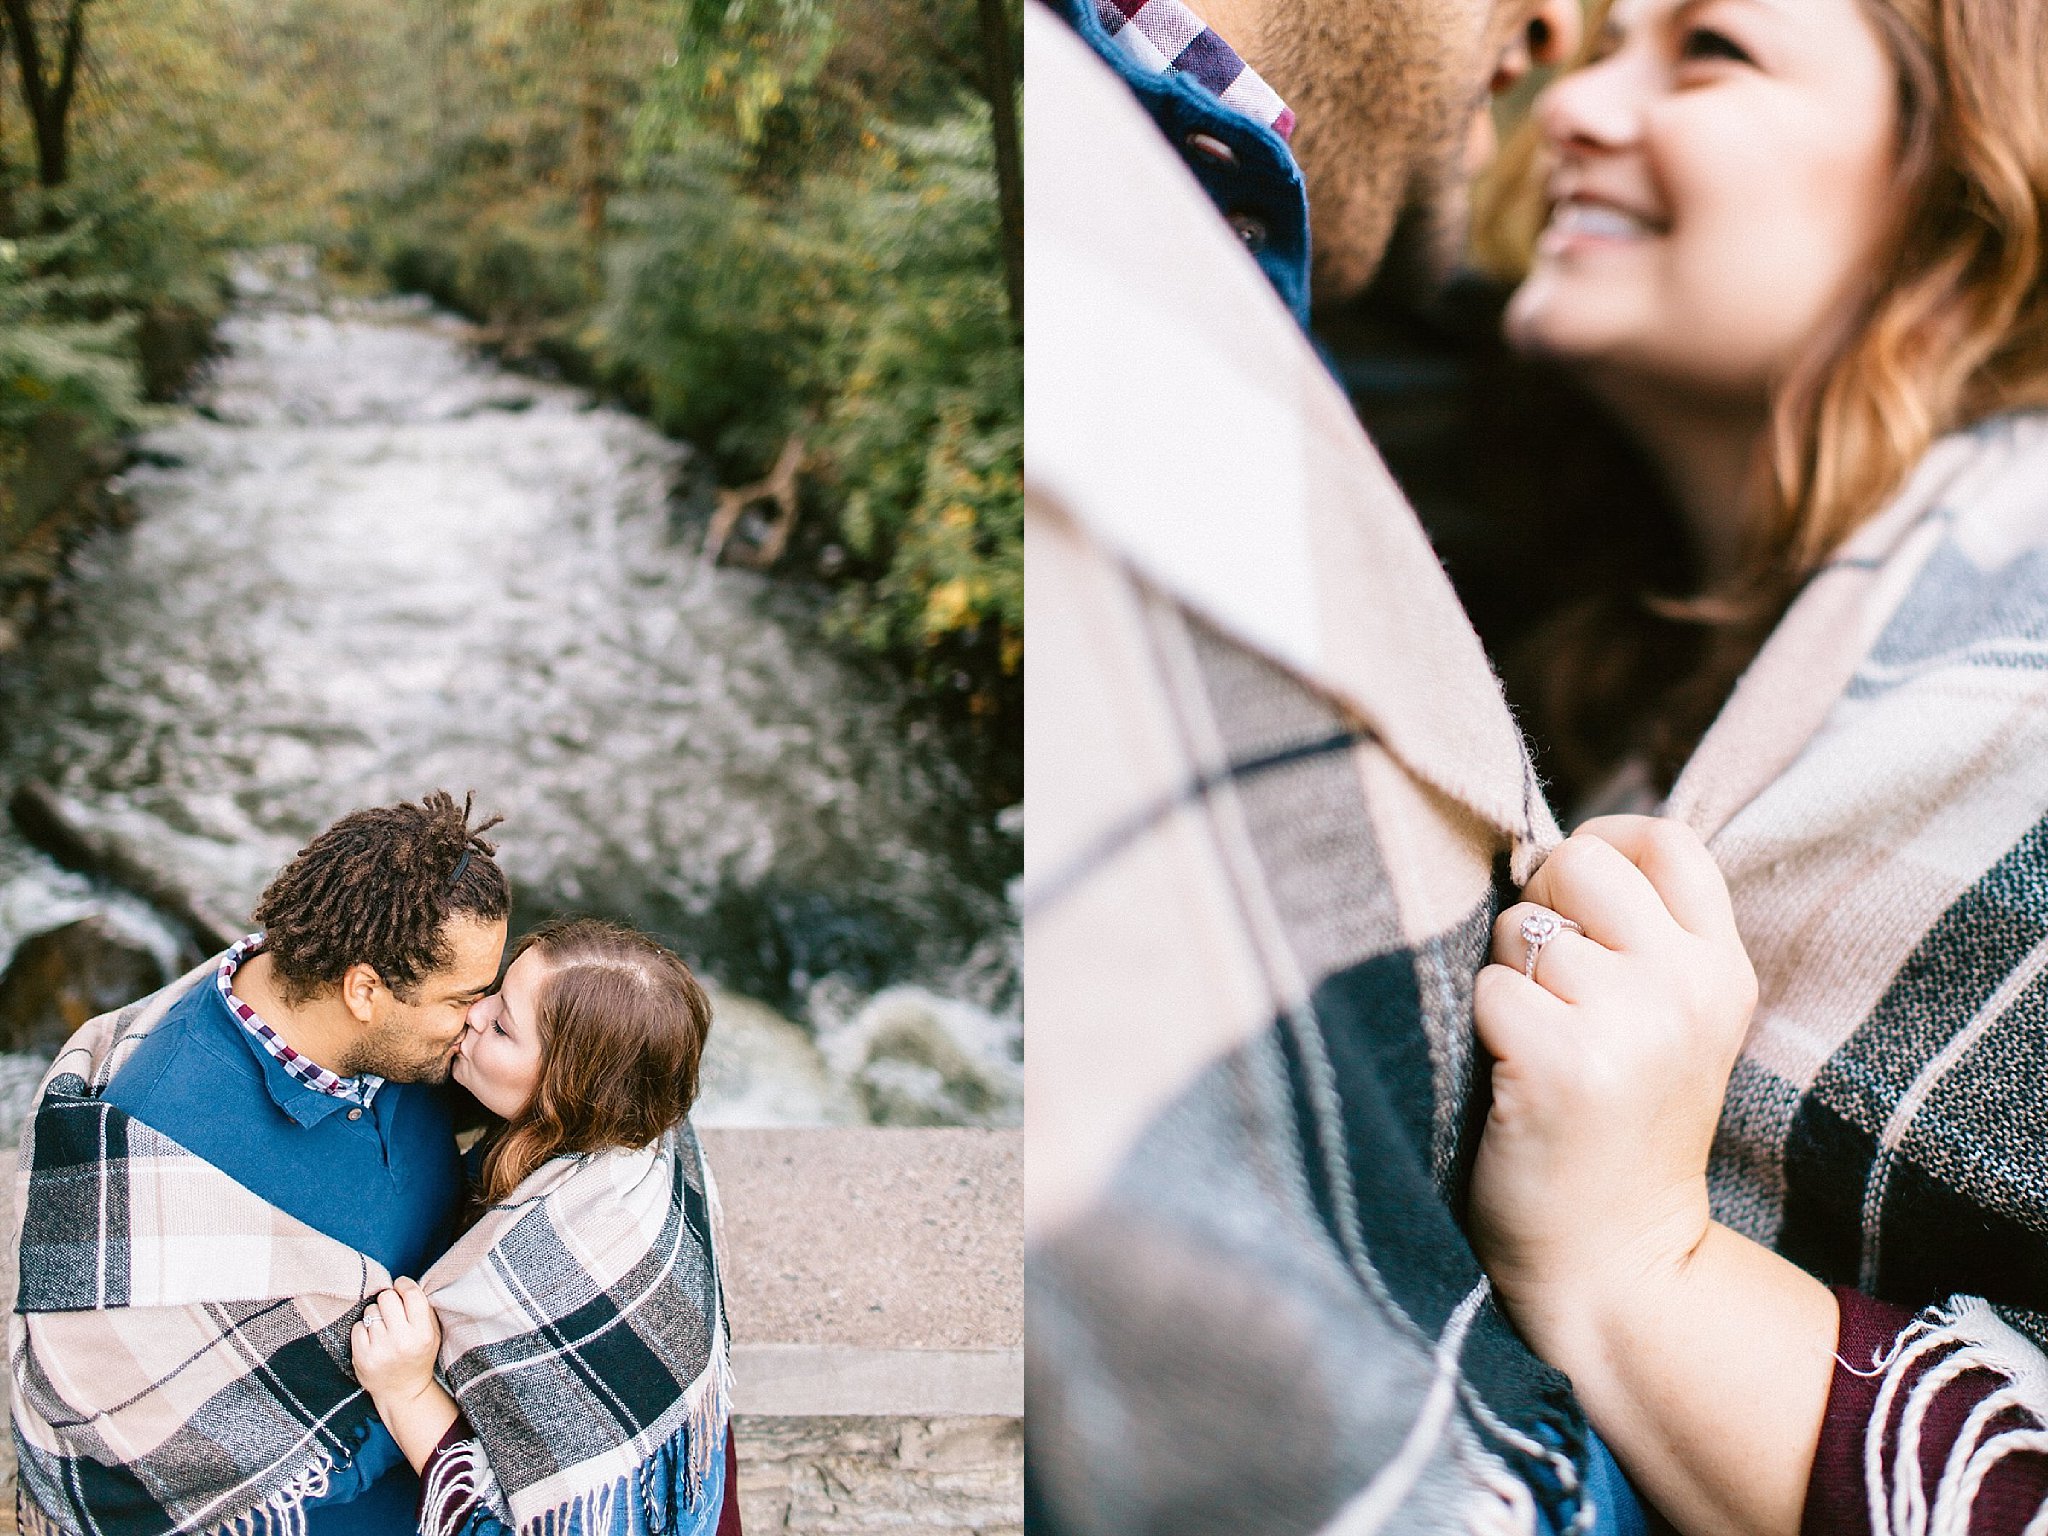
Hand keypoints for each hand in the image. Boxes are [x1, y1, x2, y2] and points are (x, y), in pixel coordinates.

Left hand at [349, 1277, 441, 1402]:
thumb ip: (423, 1310)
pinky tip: (372, 1339)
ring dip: (376, 1316)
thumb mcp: (433, 1335)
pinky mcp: (362, 1357)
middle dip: (388, 1300)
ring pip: (370, 1311)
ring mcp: (380, 1349)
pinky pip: (357, 1327)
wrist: (403, 1393)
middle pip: (387, 1298)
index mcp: (423, 1334)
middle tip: (391, 1310)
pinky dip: (363, 1330)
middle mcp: (402, 1341)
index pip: (411, 1295)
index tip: (400, 1286)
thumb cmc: (418, 1358)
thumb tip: (405, 1285)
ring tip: (382, 1329)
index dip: (404, 1285)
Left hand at [1469, 816, 1756, 1348]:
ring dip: (1505, 981)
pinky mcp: (1563, 1063)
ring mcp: (1630, 1023)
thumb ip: (1639, 938)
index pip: (1667, 839)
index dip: (1600, 844)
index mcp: (1721, 970)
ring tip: (1535, 1050)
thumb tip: (1550, 847)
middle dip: (1537, 906)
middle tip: (1542, 984)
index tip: (1570, 898)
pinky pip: (1487, 990)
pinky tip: (1514, 1083)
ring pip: (1518, 928)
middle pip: (1579, 861)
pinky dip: (1482, 1030)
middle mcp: (1687, 986)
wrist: (1617, 1265)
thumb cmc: (1615, 1132)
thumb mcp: (1668, 1025)